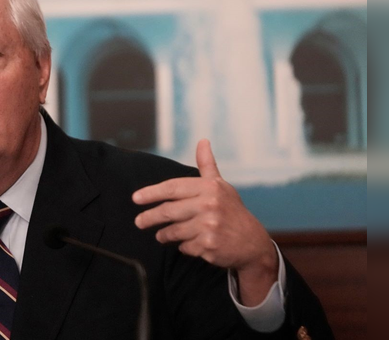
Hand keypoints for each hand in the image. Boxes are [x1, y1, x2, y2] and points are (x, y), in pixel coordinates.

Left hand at [132, 139, 277, 305]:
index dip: (151, 192)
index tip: (136, 198)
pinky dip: (183, 246)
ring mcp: (209, 226)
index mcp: (209, 188)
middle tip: (139, 222)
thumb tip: (202, 141)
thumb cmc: (232, 211)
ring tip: (162, 235)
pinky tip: (189, 244)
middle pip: (168, 211)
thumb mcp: (221, 186)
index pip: (172, 188)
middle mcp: (209, 205)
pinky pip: (184, 246)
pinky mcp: (209, 245)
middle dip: (149, 218)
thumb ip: (207, 165)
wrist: (253, 243)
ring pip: (173, 231)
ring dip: (164, 235)